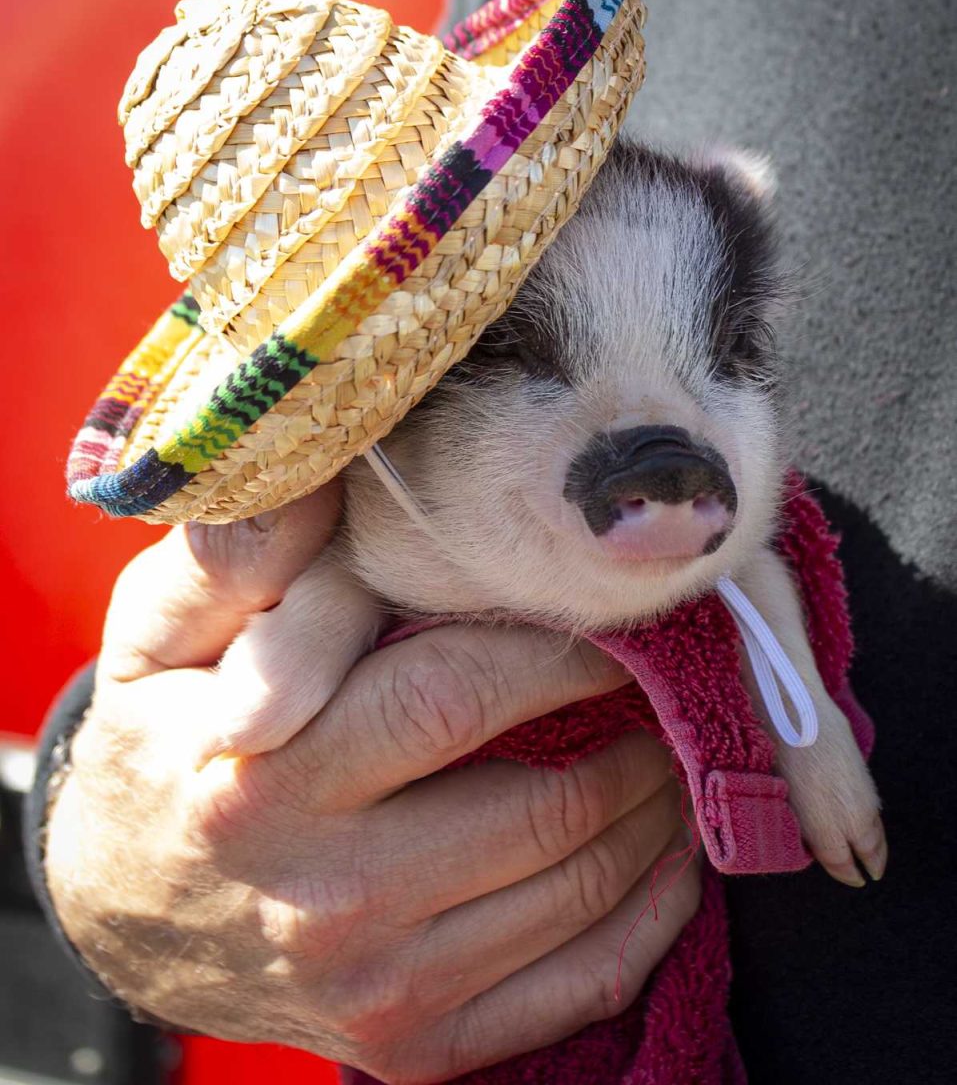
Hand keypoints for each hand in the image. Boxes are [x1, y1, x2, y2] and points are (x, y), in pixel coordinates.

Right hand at [45, 488, 698, 1082]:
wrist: (126, 907)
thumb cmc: (161, 745)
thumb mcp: (159, 634)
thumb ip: (234, 557)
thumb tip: (318, 479)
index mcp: (265, 781)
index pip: (453, 699)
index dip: (558, 650)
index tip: (612, 618)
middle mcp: (326, 902)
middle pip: (545, 810)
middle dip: (636, 736)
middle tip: (667, 684)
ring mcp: (378, 992)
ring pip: (579, 897)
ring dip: (657, 818)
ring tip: (672, 751)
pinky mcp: (417, 1047)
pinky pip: (580, 987)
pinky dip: (649, 916)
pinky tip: (666, 857)